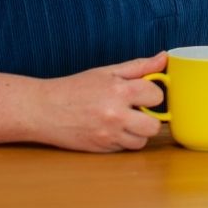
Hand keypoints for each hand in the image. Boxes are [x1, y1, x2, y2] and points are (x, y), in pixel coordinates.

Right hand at [32, 52, 169, 152]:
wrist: (44, 110)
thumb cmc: (75, 88)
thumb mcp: (107, 72)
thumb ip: (139, 66)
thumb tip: (163, 58)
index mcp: (120, 91)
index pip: (157, 96)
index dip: (152, 94)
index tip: (143, 92)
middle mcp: (116, 115)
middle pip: (154, 125)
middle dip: (149, 117)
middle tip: (137, 110)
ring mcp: (108, 135)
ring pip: (141, 141)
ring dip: (137, 131)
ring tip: (123, 120)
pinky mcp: (101, 149)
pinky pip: (124, 149)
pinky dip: (122, 140)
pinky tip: (111, 129)